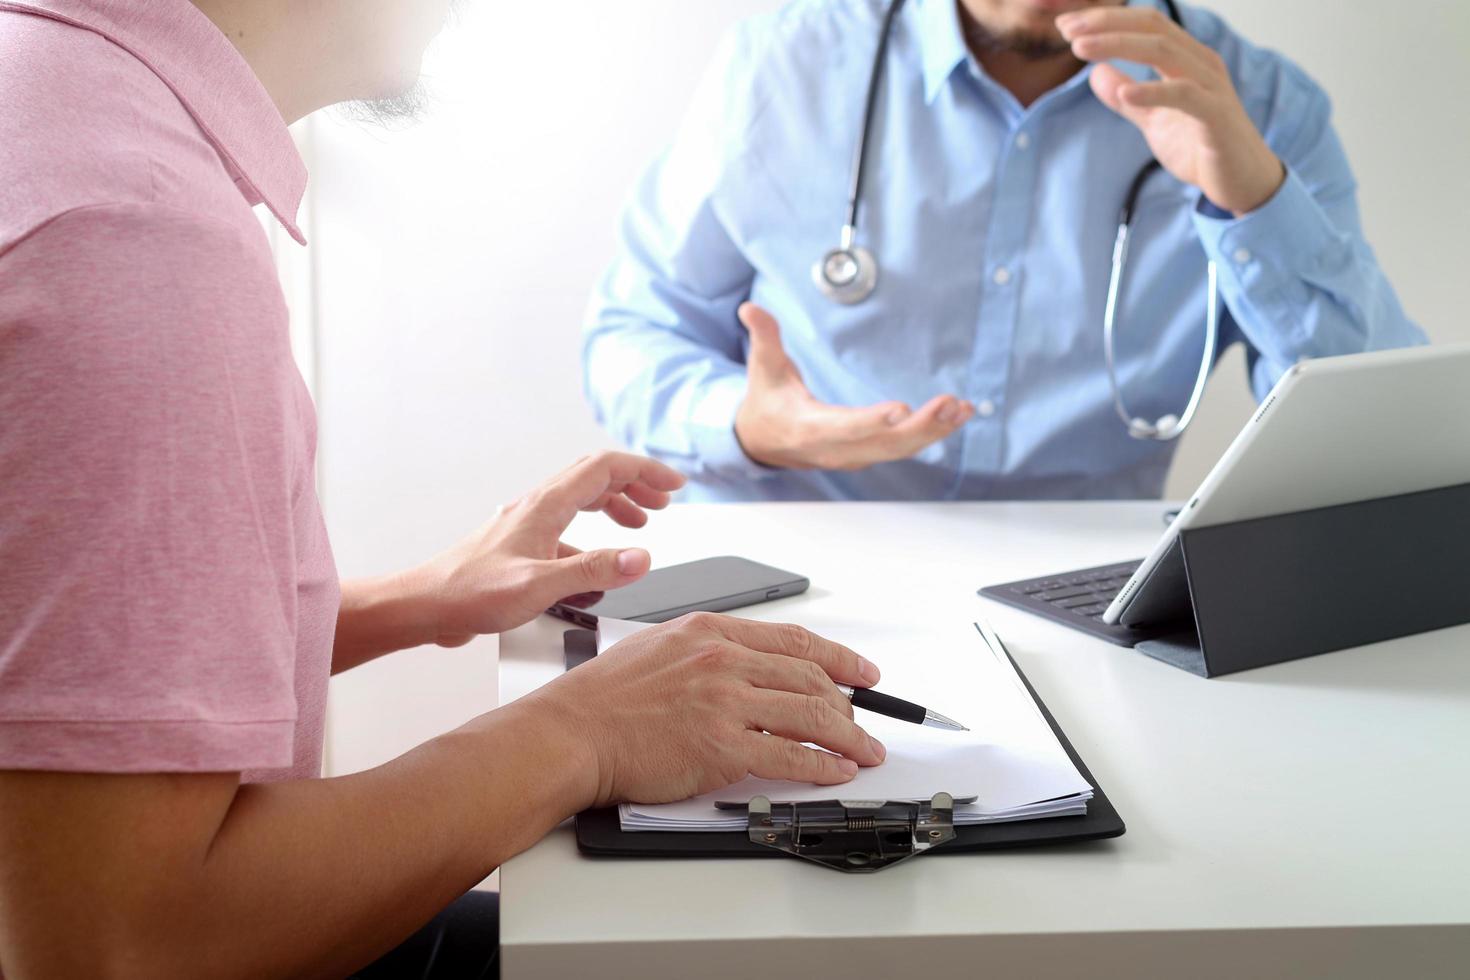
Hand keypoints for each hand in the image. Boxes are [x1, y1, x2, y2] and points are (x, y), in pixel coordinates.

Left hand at [413, 452, 686, 644]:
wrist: (425, 606)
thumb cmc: (469, 593)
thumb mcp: (540, 585)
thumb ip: (593, 570)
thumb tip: (640, 558)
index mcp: (546, 506)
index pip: (605, 468)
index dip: (645, 471)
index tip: (673, 485)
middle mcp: (537, 508)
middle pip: (595, 478)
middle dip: (635, 484)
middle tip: (664, 501)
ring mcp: (527, 527)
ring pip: (580, 501)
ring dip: (615, 506)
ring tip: (638, 524)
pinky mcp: (521, 549)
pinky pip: (566, 531)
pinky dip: (591, 538)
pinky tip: (597, 564)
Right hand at [527, 613, 887, 807]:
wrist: (571, 732)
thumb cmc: (602, 697)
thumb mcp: (658, 645)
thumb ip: (706, 650)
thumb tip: (746, 665)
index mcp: (709, 630)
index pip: (794, 640)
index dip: (839, 658)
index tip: (862, 672)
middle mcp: (723, 659)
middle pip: (811, 678)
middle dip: (851, 704)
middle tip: (867, 721)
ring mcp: (725, 702)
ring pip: (812, 715)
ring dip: (849, 737)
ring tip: (865, 751)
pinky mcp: (722, 747)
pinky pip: (790, 756)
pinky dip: (822, 766)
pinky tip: (837, 771)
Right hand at [733, 303, 973, 470]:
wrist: (763, 441)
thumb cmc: (767, 401)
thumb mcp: (762, 368)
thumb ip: (763, 336)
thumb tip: (748, 309)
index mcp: (807, 428)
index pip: (843, 428)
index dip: (871, 421)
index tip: (900, 410)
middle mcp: (833, 449)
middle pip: (882, 445)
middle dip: (920, 428)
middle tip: (949, 405)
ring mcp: (852, 456)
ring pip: (898, 450)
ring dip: (933, 431)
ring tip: (961, 409)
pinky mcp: (866, 455)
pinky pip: (903, 448)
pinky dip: (931, 434)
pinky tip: (956, 415)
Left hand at [1058, 6, 1285, 215]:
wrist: (1241, 182)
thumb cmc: (1200, 148)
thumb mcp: (1154, 120)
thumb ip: (1127, 98)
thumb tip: (1095, 75)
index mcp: (1186, 59)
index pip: (1145, 24)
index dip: (1106, 20)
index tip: (1066, 25)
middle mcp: (1201, 62)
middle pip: (1152, 27)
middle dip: (1106, 24)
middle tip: (1065, 29)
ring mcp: (1211, 86)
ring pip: (1164, 51)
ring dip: (1119, 46)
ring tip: (1081, 51)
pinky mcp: (1216, 115)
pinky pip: (1183, 94)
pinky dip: (1152, 91)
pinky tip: (1123, 93)